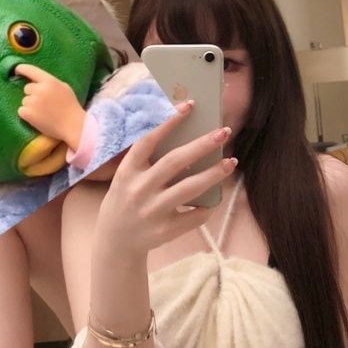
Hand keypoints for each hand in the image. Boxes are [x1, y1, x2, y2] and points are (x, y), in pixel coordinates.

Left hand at [15, 63, 86, 148]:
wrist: (73, 125)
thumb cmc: (71, 107)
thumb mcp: (64, 88)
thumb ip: (50, 82)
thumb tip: (35, 80)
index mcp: (49, 81)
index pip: (31, 70)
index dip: (21, 69)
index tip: (16, 70)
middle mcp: (39, 89)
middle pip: (27, 88)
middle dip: (32, 94)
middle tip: (43, 103)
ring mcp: (32, 102)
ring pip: (24, 100)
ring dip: (30, 105)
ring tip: (43, 112)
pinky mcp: (27, 113)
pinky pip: (21, 110)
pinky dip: (27, 114)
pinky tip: (37, 118)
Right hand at [96, 101, 236, 256]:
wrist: (116, 241)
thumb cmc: (126, 200)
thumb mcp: (126, 178)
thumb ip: (147, 161)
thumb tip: (186, 137)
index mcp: (127, 172)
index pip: (148, 141)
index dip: (168, 123)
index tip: (189, 106)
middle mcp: (139, 190)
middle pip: (175, 162)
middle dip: (201, 145)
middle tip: (224, 132)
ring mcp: (153, 211)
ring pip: (190, 188)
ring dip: (214, 174)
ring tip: (232, 162)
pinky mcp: (166, 230)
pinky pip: (195, 215)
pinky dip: (209, 205)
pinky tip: (218, 195)